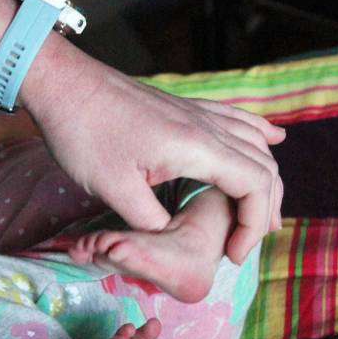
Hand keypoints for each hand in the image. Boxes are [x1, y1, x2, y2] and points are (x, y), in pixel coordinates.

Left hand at [26, 47, 284, 264]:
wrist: (64, 84)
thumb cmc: (83, 134)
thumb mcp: (114, 190)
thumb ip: (151, 222)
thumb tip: (171, 241)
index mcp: (196, 147)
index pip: (255, 186)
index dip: (253, 226)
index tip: (232, 255)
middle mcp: (207, 126)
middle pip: (264, 166)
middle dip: (265, 210)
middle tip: (245, 245)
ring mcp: (198, 113)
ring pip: (255, 144)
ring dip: (266, 179)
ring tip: (264, 214)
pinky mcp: (185, 108)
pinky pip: (237, 120)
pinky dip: (260, 136)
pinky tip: (273, 140)